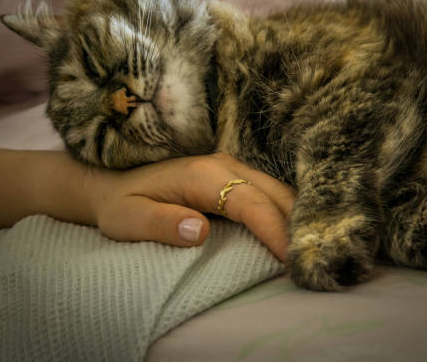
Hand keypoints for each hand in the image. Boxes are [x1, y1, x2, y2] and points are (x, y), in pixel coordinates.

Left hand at [87, 153, 294, 260]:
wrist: (116, 182)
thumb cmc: (122, 204)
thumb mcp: (129, 219)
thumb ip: (162, 224)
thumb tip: (200, 232)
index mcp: (202, 175)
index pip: (251, 203)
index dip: (275, 231)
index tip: (292, 261)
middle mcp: (224, 164)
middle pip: (275, 193)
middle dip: (296, 226)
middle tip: (310, 262)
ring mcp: (232, 166)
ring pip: (278, 190)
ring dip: (295, 219)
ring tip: (306, 252)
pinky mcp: (235, 174)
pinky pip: (269, 192)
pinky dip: (285, 212)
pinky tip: (292, 234)